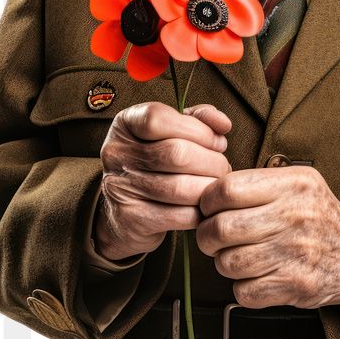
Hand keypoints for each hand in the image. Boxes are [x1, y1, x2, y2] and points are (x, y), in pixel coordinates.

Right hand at [93, 101, 231, 261]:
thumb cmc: (156, 163)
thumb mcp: (172, 133)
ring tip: (216, 186)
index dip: (198, 129)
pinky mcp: (131, 220)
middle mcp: (117, 154)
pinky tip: (205, 206)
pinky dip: (201, 211)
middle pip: (177, 153)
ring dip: (210, 187)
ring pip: (181, 188)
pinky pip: (181, 216)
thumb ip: (198, 120)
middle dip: (212, 161)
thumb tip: (222, 124)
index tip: (217, 141)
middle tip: (223, 168)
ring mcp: (120, 188)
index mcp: (125, 124)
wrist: (125, 212)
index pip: (158, 118)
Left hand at [196, 166, 339, 308]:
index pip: (227, 189)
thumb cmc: (317, 216)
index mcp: (292, 184)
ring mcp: (295, 254)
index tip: (208, 208)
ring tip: (237, 255)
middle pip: (221, 228)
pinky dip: (242, 286)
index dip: (207, 201)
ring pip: (228, 263)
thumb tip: (208, 191)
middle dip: (207, 236)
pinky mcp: (295, 286)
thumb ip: (257, 182)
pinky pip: (244, 291)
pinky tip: (254, 275)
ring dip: (224, 262)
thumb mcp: (298, 181)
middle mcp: (294, 217)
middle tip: (212, 236)